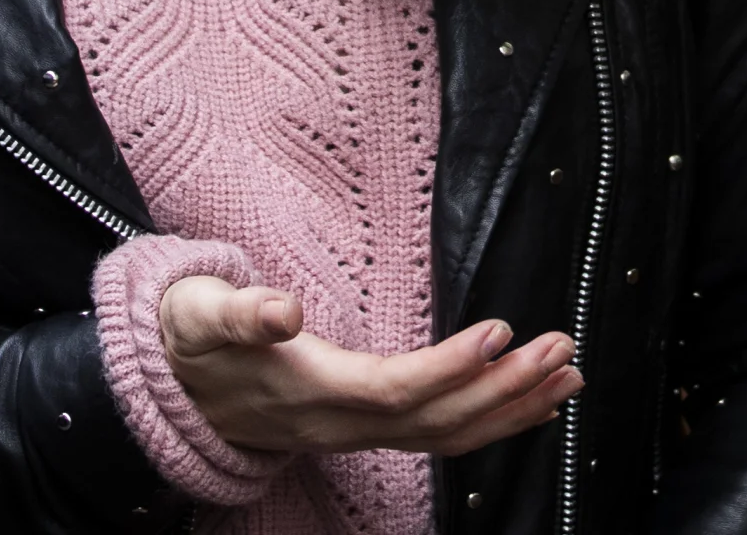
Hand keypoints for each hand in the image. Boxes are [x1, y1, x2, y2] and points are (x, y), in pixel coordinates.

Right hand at [158, 274, 581, 457]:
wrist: (177, 389)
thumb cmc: (193, 340)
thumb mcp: (202, 315)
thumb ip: (239, 312)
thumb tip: (280, 310)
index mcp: (311, 393)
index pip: (395, 389)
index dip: (451, 369)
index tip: (502, 332)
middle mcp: (342, 423)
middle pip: (436, 422)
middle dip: (503, 390)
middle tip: (561, 349)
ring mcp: (358, 432)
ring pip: (446, 436)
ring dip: (512, 408)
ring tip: (569, 376)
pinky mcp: (369, 427)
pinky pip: (440, 435)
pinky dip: (492, 420)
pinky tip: (534, 402)